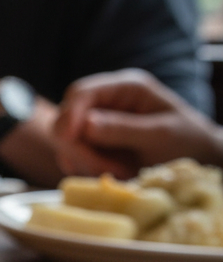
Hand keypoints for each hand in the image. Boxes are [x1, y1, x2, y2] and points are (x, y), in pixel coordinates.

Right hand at [54, 68, 222, 178]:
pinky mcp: (91, 144)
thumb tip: (84, 124)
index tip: (68, 139)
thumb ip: (123, 129)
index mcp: (125, 87)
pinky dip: (84, 168)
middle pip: (67, 119)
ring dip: (85, 162)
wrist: (195, 159)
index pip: (82, 92)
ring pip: (66, 142)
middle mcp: (106, 101)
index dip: (70, 114)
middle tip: (107, 170)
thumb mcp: (160, 134)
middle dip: (80, 147)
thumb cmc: (186, 141)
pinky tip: (109, 174)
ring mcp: (96, 123)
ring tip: (122, 173)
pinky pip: (71, 157)